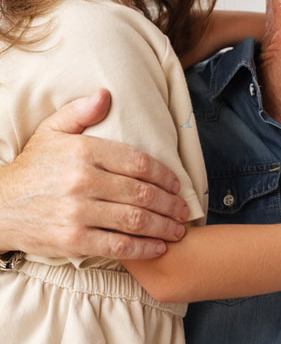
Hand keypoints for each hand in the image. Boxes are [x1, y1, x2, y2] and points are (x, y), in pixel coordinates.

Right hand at [0, 90, 188, 259]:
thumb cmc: (33, 168)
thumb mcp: (51, 132)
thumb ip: (80, 112)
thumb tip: (106, 94)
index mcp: (84, 152)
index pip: (138, 162)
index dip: (164, 175)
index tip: (177, 184)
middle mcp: (84, 181)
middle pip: (142, 193)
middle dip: (170, 204)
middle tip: (185, 210)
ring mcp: (79, 212)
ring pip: (135, 220)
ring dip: (164, 226)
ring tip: (178, 230)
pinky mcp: (73, 240)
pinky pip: (118, 245)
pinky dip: (144, 248)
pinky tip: (159, 248)